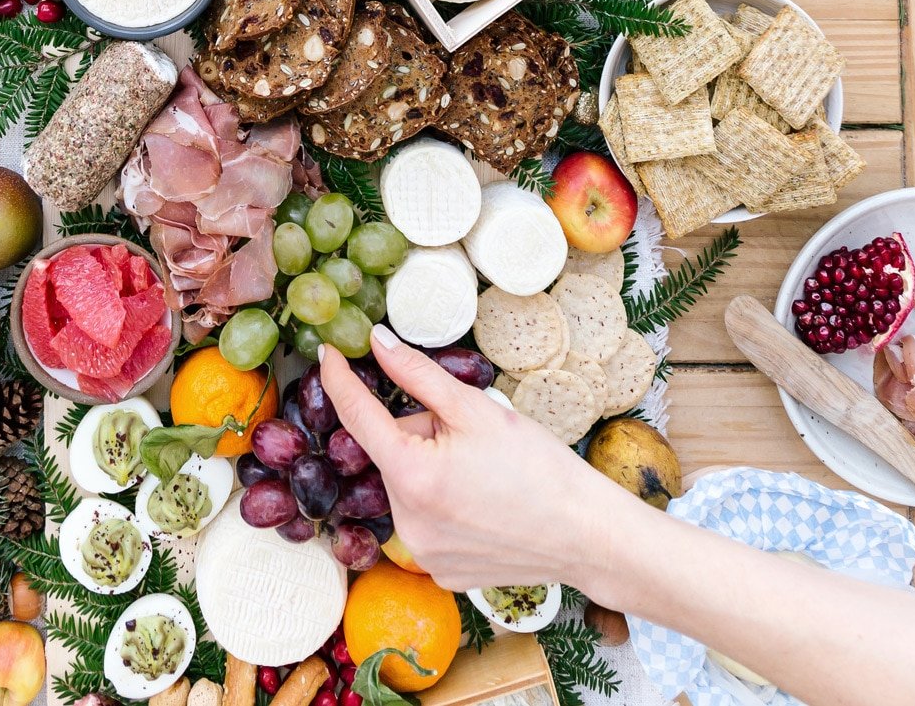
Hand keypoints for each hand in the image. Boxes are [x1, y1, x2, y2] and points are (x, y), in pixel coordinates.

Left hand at [319, 329, 623, 590]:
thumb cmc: (539, 467)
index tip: (326, 353)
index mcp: (411, 476)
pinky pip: (426, 520)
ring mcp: (423, 554)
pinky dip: (445, 504)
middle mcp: (406, 524)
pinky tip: (484, 504)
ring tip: (483, 472)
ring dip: (431, 468)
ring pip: (409, 486)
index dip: (339, 380)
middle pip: (394, 452)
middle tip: (469, 434)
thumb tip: (377, 343)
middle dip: (420, 433)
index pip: (356, 417)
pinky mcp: (442, 572)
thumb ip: (417, 374)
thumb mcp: (475, 408)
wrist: (587, 535)